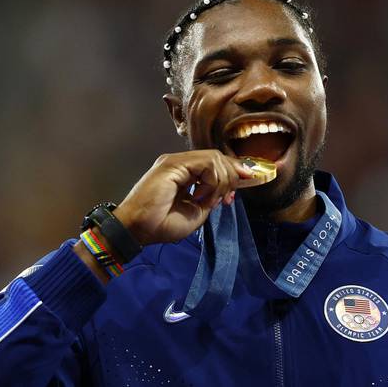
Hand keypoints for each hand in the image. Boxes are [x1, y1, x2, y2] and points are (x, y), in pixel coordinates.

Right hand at [112, 150, 252, 244]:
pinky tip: (201, 196)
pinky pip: (206, 164)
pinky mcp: (173, 163)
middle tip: (227, 199)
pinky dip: (211, 181)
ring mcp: (177, 161)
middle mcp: (182, 163)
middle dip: (232, 176)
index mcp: (186, 172)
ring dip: (220, 182)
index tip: (248, 183)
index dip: (234, 171)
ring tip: (208, 201)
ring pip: (214, 158)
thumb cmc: (162, 224)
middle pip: (218, 157)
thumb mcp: (197, 212)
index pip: (216, 163)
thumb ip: (211, 198)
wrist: (139, 229)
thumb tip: (226, 191)